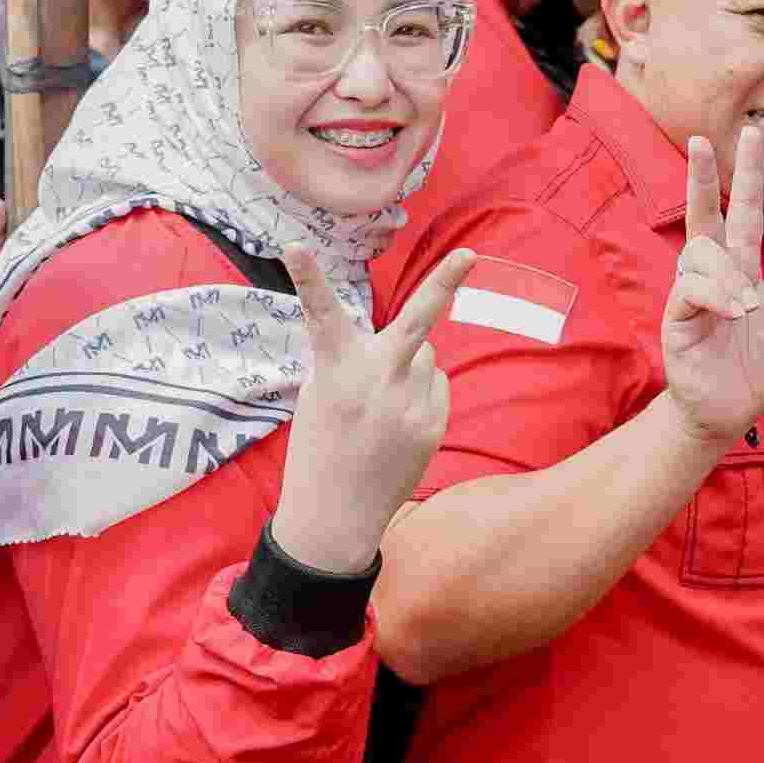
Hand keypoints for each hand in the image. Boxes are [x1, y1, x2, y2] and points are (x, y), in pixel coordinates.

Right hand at [271, 250, 474, 574]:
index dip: (307, 279)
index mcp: (336, 373)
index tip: (293, 245)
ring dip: (410, 366)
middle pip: (417, 322)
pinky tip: (397, 424)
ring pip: (425, 357)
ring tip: (381, 406)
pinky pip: (436, 386)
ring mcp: (410, 405)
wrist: (336, 518)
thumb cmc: (319, 449)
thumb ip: (353, 362)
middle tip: (470, 253)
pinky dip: (422, 393)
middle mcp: (376, 383)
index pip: (320, 316)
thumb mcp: (319, 397)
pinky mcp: (433, 425)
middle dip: (445, 282)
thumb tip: (405, 343)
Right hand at [661, 126, 763, 446]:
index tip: (748, 136)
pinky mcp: (679, 323)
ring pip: (699, 254)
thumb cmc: (758, 370)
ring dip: (726, 271)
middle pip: (706, 217)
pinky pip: (691, 292)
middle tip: (701, 138)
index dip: (746, 179)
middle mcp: (716, 277)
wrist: (730, 415)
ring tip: (746, 307)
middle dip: (704, 179)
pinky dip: (714, 294)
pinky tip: (733, 309)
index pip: (744, 216)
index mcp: (743, 272)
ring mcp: (693, 297)